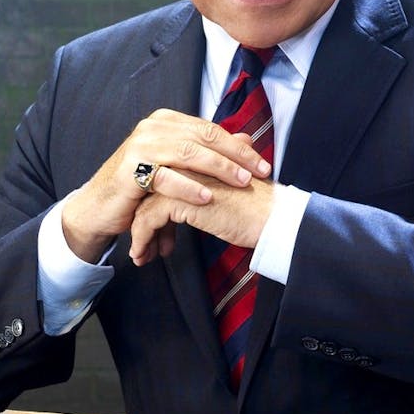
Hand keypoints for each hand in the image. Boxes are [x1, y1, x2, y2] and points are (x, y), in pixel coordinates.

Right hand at [61, 109, 271, 262]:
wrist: (100, 207)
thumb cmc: (143, 187)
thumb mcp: (180, 167)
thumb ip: (209, 152)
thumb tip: (247, 138)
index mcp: (167, 121)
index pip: (211, 129)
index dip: (239, 147)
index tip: (263, 164)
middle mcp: (153, 127)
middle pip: (204, 137)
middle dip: (236, 156)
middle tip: (258, 173)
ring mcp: (140, 145)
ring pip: (188, 153)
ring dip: (218, 169)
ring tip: (240, 182)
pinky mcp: (131, 169)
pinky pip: (165, 177)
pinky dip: (188, 187)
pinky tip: (207, 197)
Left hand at [128, 171, 278, 265]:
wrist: (273, 217)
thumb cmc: (258, 208)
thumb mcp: (227, 192)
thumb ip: (210, 188)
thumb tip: (195, 202)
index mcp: (200, 158)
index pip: (165, 178)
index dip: (156, 205)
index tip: (155, 229)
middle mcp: (188, 163)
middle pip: (151, 191)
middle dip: (144, 221)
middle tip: (144, 244)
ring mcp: (183, 179)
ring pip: (145, 205)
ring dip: (140, 233)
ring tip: (142, 255)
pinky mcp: (180, 199)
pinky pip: (148, 219)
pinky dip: (142, 239)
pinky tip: (143, 255)